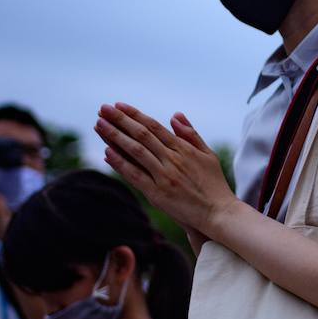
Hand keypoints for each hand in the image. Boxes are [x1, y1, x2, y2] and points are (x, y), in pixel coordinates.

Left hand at [95, 105, 235, 234]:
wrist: (218, 213)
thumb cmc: (214, 185)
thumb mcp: (207, 154)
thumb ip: (190, 134)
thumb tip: (175, 115)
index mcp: (183, 149)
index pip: (154, 127)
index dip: (135, 115)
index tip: (119, 105)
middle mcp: (172, 160)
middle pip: (141, 135)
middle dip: (120, 120)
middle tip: (103, 108)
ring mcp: (164, 176)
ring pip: (135, 151)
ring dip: (115, 137)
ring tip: (99, 124)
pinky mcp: (158, 194)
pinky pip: (136, 175)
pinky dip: (121, 164)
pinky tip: (108, 153)